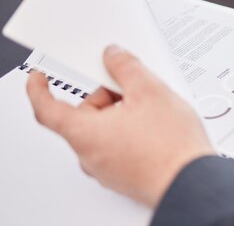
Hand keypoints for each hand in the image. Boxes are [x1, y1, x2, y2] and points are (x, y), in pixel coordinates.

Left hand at [26, 46, 212, 207]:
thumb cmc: (170, 147)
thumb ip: (126, 67)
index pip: (47, 109)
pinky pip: (118, 147)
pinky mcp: (125, 176)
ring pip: (103, 132)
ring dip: (121, 114)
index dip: (40, 89)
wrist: (191, 180)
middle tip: (128, 87)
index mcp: (85, 133)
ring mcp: (108, 169)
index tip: (39, 79)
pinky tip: (156, 126)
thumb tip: (114, 57)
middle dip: (105, 97)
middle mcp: (90, 155)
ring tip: (151, 108)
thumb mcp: (150, 90)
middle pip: (84, 117)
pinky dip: (131, 132)